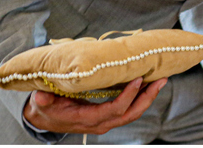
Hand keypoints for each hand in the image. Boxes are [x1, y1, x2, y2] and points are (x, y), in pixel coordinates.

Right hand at [23, 77, 165, 134]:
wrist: (46, 119)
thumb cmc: (46, 108)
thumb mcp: (42, 104)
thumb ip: (44, 100)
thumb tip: (40, 97)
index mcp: (87, 119)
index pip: (114, 109)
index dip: (128, 96)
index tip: (138, 79)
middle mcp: (101, 123)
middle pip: (130, 114)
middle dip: (147, 98)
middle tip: (161, 80)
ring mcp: (106, 121)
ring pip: (133, 113)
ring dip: (148, 97)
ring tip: (160, 80)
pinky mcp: (109, 116)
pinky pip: (129, 110)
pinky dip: (141, 98)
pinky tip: (148, 85)